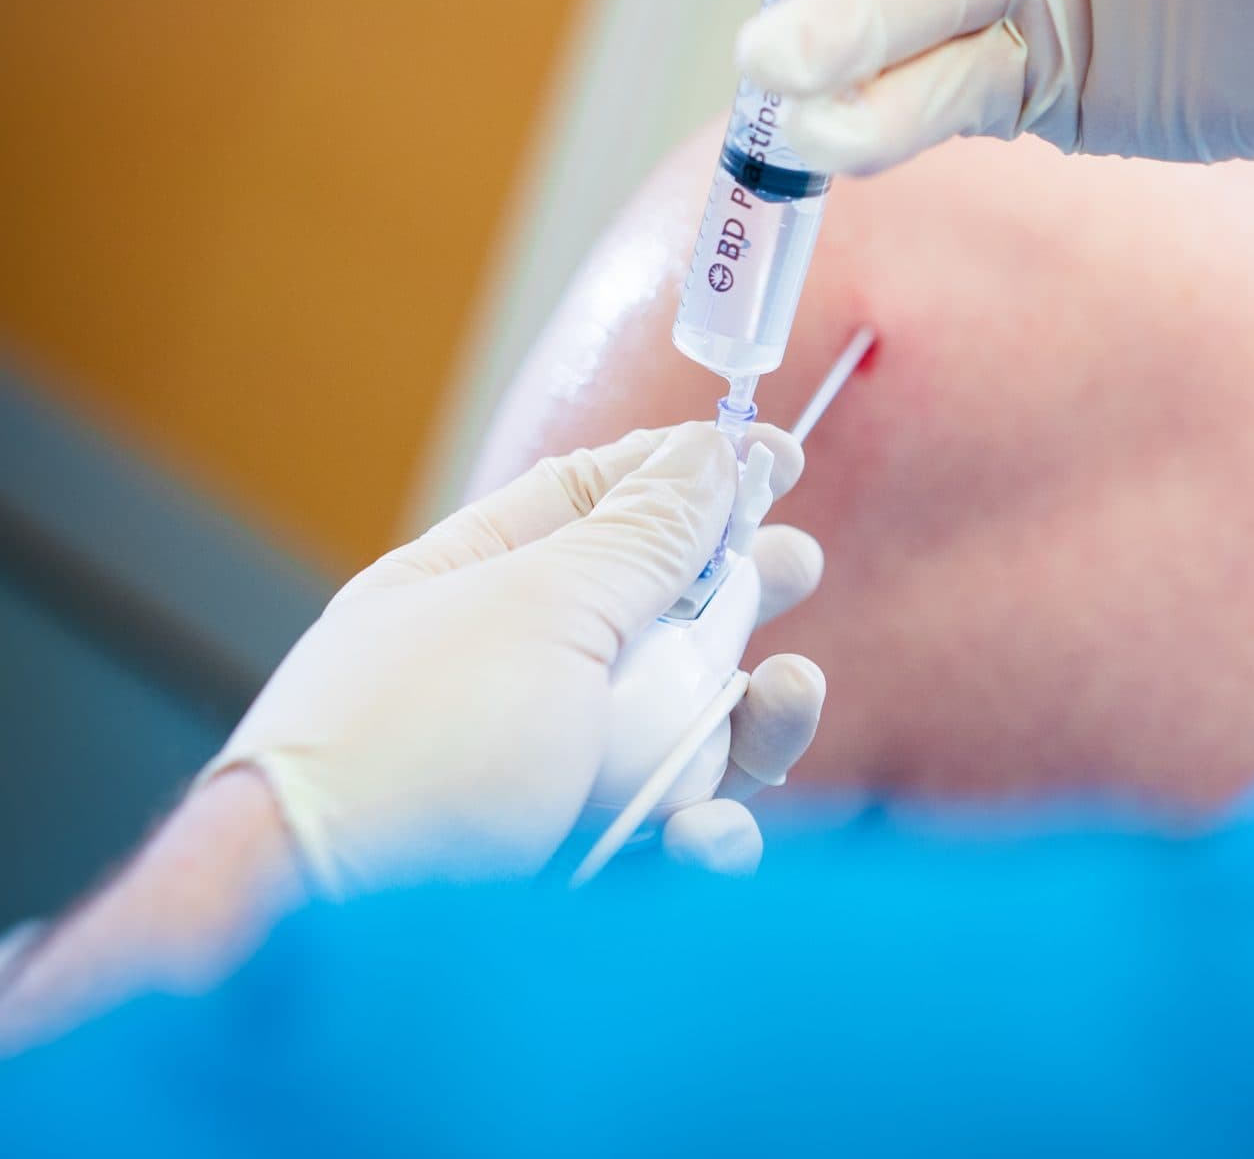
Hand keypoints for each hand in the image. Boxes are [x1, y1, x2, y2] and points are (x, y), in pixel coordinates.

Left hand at [205, 423, 825, 896]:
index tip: (781, 459)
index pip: (598, 500)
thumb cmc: (411, 746)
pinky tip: (705, 840)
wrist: (322, 937)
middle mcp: (521, 675)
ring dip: (756, 718)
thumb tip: (710, 450)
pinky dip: (711, 838)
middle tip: (796, 568)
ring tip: (788, 698)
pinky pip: (676, 840)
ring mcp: (554, 778)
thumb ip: (641, 534)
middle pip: (663, 615)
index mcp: (480, 584)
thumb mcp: (537, 608)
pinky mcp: (584, 869)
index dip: (691, 474)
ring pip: (692, 733)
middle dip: (741, 590)